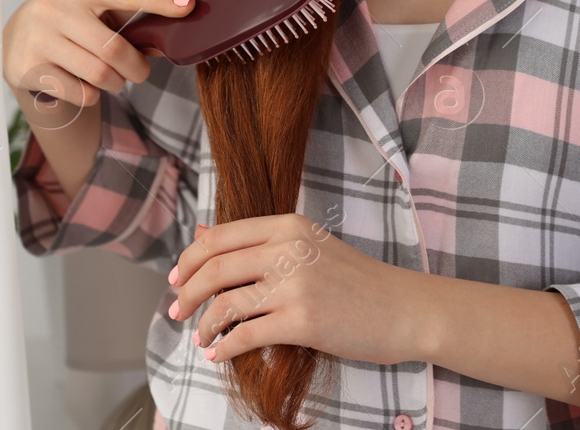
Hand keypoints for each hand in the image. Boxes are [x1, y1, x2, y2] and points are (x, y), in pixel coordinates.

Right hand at [1, 0, 194, 110]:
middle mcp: (54, 6)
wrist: (17, 37)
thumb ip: (133, 20)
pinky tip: (86, 84)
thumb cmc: (71, 21)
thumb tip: (171, 39)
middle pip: (114, 47)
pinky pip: (81, 93)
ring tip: (114, 79)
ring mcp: (37, 37)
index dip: (159, 1)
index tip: (188, 6)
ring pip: (99, 74)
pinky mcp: (27, 67)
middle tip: (140, 72)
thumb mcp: (97, 11)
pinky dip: (93, 94)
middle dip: (136, 66)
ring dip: (117, 83)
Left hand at [167, 214, 423, 366]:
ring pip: (226, 304)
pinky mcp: (303, 322)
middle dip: (187, 293)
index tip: (176, 278)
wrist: (404, 308)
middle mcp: (289, 249)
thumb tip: (202, 234)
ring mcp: (295, 286)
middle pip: (215, 268)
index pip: (219, 237)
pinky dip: (224, 347)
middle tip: (176, 311)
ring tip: (200, 336)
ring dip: (204, 324)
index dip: (189, 259)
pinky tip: (217, 353)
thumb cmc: (356, 280)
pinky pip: (247, 336)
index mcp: (287, 225)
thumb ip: (256, 241)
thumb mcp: (307, 245)